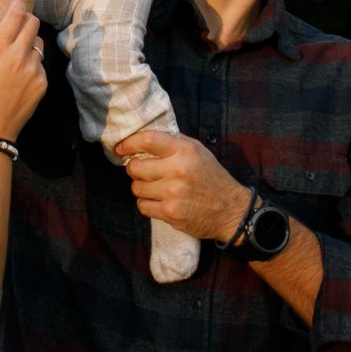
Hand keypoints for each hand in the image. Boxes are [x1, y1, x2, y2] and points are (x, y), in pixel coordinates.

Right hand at [0, 2, 47, 140]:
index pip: (15, 15)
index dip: (17, 5)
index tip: (17, 4)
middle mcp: (18, 56)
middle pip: (33, 23)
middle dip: (27, 20)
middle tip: (20, 25)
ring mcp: (33, 69)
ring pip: (38, 44)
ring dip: (29, 44)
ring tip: (15, 59)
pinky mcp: (42, 82)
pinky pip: (40, 64)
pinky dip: (32, 65)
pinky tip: (19, 78)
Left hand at [115, 132, 254, 244]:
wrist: (230, 210)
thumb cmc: (212, 178)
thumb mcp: (198, 151)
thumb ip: (173, 143)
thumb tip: (143, 139)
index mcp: (184, 150)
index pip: (148, 140)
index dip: (129, 143)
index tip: (121, 148)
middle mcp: (178, 170)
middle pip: (135, 167)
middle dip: (135, 170)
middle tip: (144, 172)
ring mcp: (173, 193)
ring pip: (136, 188)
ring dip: (142, 189)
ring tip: (156, 188)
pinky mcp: (170, 213)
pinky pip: (143, 206)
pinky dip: (147, 204)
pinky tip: (160, 201)